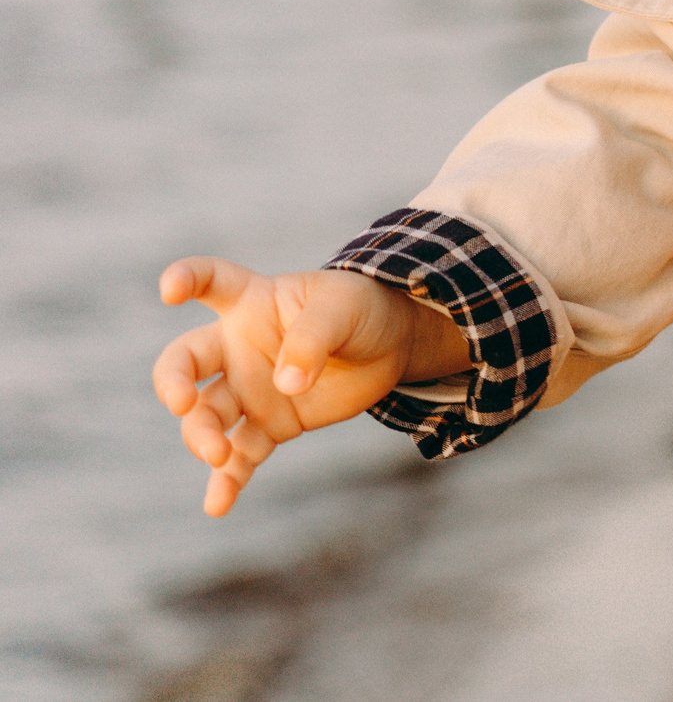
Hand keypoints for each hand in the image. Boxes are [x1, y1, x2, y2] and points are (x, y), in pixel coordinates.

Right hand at [151, 259, 446, 515]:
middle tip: (183, 402)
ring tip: (221, 455)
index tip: (170, 289)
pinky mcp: (270, 425)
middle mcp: (237, 347)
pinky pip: (240, 456)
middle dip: (172, 383)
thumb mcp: (344, 310)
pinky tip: (218, 505)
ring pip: (207, 416)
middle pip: (184, 362)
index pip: (210, 281)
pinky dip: (228, 480)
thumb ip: (312, 340)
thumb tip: (286, 386)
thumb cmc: (359, 310)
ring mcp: (248, 389)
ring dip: (204, 437)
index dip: (186, 278)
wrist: (390, 345)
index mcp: (252, 302)